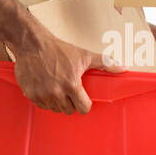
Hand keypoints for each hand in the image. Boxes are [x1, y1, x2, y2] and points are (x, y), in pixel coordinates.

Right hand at [7, 29, 125, 114]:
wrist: (33, 44)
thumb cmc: (59, 49)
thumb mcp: (84, 55)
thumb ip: (105, 63)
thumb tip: (124, 68)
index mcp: (71, 85)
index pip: (83, 108)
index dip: (84, 104)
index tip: (82, 98)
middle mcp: (56, 92)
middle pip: (69, 110)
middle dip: (71, 103)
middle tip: (68, 91)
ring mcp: (42, 94)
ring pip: (55, 109)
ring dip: (58, 102)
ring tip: (57, 88)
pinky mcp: (30, 94)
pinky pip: (42, 106)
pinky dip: (45, 100)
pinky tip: (46, 88)